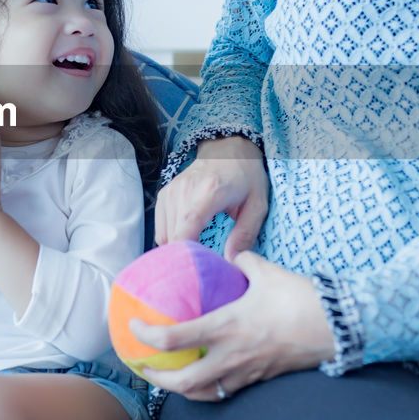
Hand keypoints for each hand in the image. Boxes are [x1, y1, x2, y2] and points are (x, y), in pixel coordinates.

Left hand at [130, 251, 334, 400]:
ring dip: (179, 389)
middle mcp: (231, 355)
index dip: (147, 336)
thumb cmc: (300, 297)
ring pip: (203, 394)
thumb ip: (243, 261)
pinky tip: (203, 379)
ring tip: (167, 377)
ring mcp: (245, 372)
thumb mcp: (265, 271)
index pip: (173, 338)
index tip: (134, 327)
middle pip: (181, 382)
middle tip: (142, 365)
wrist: (337, 327)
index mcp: (226, 326)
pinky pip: (226, 391)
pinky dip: (208, 389)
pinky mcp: (259, 379)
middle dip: (155, 378)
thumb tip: (232, 254)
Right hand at [155, 135, 268, 254]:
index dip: (188, 255)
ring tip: (199, 253)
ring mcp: (170, 192)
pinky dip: (172, 239)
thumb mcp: (257, 205)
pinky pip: (161, 229)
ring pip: (164, 236)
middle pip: (172, 238)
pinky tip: (189, 240)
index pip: (185, 231)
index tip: (202, 270)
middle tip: (205, 266)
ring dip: (179, 249)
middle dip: (187, 257)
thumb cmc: (246, 176)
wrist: (228, 149)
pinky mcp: (164, 195)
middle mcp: (183, 191)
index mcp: (208, 192)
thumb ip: (246, 234)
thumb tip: (231, 261)